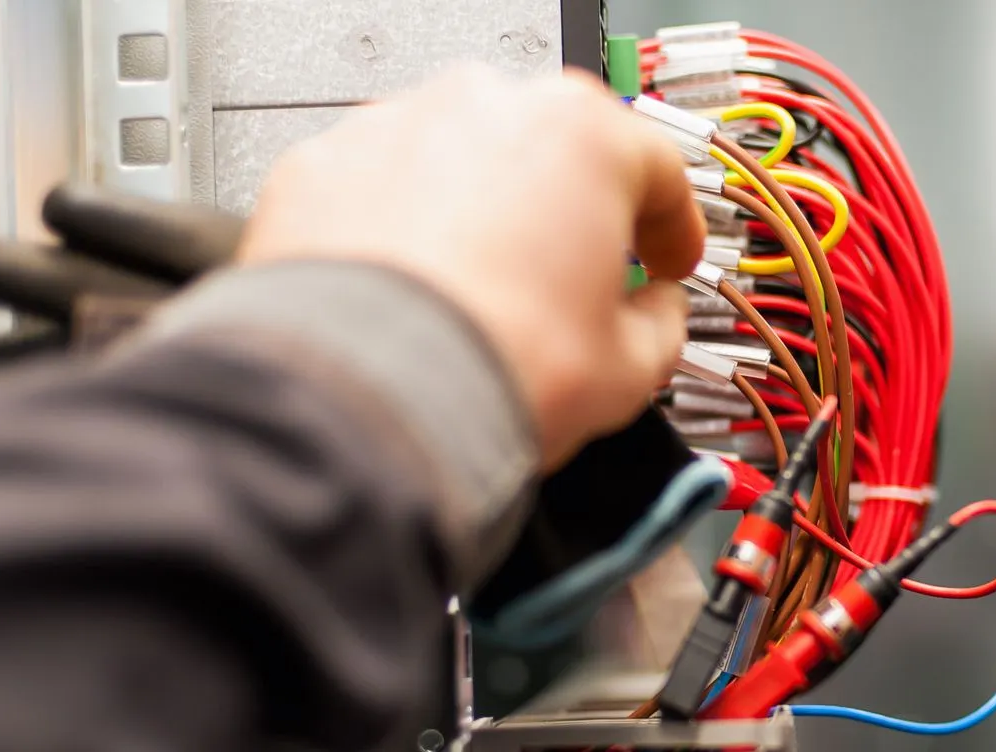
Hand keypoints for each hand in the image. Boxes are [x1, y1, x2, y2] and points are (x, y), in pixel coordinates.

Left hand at [239, 65, 704, 468]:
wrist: (363, 400)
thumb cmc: (491, 366)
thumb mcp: (627, 369)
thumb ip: (661, 324)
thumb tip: (655, 316)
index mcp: (584, 137)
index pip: (657, 170)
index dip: (673, 227)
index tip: (668, 260)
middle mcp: (488, 107)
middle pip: (554, 152)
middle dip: (568, 215)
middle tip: (574, 280)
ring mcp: (396, 128)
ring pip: (461, 162)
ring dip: (480, 215)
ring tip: (480, 295)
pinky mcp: (321, 166)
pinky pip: (381, 188)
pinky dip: (399, 229)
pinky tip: (413, 293)